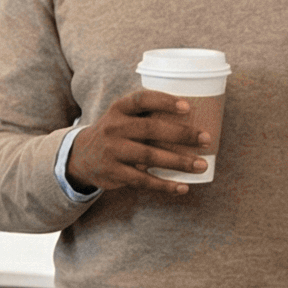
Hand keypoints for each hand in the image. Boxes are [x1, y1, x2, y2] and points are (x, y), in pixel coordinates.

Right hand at [65, 89, 213, 196]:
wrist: (81, 156)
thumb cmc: (115, 133)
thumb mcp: (122, 117)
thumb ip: (147, 114)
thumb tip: (195, 114)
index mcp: (119, 108)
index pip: (142, 100)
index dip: (165, 102)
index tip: (188, 107)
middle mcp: (114, 127)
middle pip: (150, 129)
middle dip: (181, 134)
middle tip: (206, 139)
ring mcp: (112, 151)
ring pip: (149, 156)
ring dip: (178, 162)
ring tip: (201, 165)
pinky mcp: (114, 173)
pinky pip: (143, 180)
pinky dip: (165, 185)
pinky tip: (182, 187)